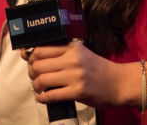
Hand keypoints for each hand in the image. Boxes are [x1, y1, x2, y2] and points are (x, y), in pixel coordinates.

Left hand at [20, 41, 137, 107]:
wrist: (118, 83)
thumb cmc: (96, 68)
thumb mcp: (79, 53)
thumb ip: (58, 53)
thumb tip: (28, 54)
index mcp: (72, 47)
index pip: (41, 48)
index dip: (31, 57)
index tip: (31, 62)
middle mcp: (73, 59)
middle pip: (38, 64)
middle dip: (32, 73)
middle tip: (35, 77)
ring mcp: (76, 76)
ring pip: (42, 79)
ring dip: (36, 86)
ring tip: (39, 88)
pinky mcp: (78, 91)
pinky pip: (52, 95)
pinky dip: (42, 98)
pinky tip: (42, 98)